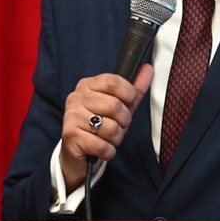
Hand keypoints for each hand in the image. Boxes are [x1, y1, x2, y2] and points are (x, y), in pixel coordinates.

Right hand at [59, 64, 152, 190]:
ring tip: (108, 138)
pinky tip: (101, 148)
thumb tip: (148, 69)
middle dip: (124, 121)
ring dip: (116, 138)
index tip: (129, 103)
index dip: (128, 94)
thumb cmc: (99, 125)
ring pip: (111, 128)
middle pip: (114, 105)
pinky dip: (108, 151)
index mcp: (87, 85)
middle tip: (118, 126)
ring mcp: (72, 117)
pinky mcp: (71, 137)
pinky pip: (103, 146)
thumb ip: (134, 88)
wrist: (75, 152)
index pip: (112, 82)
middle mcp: (76, 98)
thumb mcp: (119, 105)